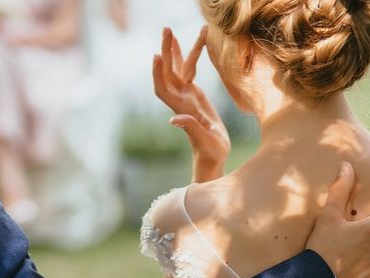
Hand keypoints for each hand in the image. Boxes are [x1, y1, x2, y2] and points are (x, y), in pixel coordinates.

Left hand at [153, 26, 229, 182]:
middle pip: (167, 73)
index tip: (156, 56)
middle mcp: (180, 100)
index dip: (158, 73)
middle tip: (166, 30)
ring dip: (172, 51)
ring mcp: (185, 96)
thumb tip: (173, 120)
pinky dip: (183, 58)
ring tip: (169, 31)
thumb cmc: (211, 150)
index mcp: (182, 109)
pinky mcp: (193, 95)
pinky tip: (184, 46)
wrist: (212, 154)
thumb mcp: (205, 140)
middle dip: (165, 51)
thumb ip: (190, 128)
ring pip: (175, 70)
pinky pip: (185, 73)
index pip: (163, 89)